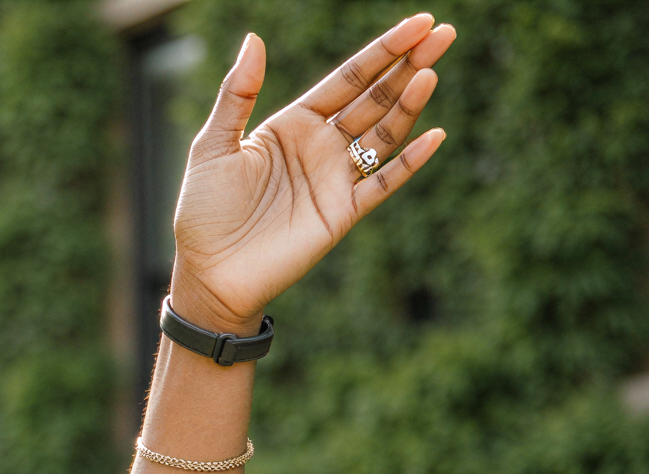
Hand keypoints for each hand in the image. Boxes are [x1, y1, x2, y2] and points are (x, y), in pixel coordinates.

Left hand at [169, 14, 455, 334]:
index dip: (382, 51)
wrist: (208, 274)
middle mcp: (320, 147)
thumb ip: (237, 95)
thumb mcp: (213, 146)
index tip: (419, 22)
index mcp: (293, 125)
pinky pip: (383, 183)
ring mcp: (335, 179)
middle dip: (408, 66)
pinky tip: (434, 135)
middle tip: (444, 33)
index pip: (347, 79)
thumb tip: (254, 39)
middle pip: (374, 98)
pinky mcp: (343, 213)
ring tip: (430, 73)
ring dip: (408, 104)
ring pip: (383, 134)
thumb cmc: (203, 212)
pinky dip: (409, 162)